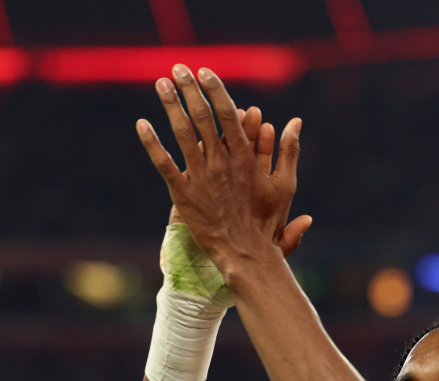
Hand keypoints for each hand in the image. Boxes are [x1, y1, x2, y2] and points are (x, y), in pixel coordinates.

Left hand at [137, 64, 311, 272]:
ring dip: (171, 106)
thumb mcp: (285, 186)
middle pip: (203, 117)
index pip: (229, 114)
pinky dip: (152, 144)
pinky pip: (164, 164)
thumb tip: (296, 122)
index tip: (205, 71)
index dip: (216, 91)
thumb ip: (289, 151)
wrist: (245, 255)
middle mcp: (221, 163)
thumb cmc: (266, 222)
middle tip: (179, 67)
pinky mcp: (183, 194)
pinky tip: (141, 124)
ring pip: (182, 134)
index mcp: (245, 158)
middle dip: (190, 89)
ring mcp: (201, 178)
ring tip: (160, 83)